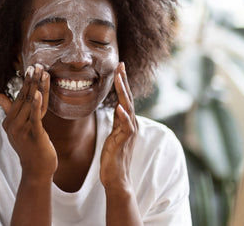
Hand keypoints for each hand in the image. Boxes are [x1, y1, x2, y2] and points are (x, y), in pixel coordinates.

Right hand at [0, 64, 56, 179]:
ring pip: (30, 104)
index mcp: (9, 121)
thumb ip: (11, 110)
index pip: (19, 98)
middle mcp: (12, 125)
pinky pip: (35, 117)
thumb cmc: (31, 148)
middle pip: (24, 98)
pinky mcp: (33, 135)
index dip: (26, 82)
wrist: (37, 171)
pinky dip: (36, 104)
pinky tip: (38, 92)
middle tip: (36, 64)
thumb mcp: (20, 128)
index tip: (31, 67)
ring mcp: (21, 130)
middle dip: (31, 80)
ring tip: (41, 72)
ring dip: (36, 86)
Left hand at [100, 62, 137, 191]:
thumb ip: (116, 120)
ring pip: (127, 108)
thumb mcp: (113, 133)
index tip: (118, 67)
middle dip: (124, 81)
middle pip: (128, 98)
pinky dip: (123, 116)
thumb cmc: (113, 156)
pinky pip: (125, 127)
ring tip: (119, 78)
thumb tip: (116, 108)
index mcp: (126, 121)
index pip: (124, 97)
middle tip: (120, 65)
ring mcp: (129, 133)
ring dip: (123, 93)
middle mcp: (130, 124)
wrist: (116, 177)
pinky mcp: (124, 142)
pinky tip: (120, 108)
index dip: (122, 82)